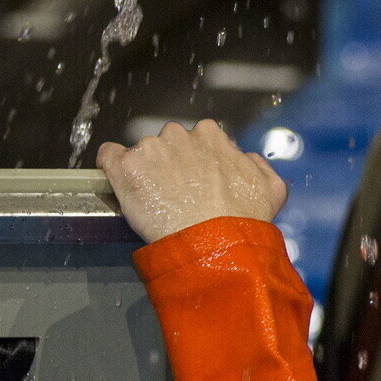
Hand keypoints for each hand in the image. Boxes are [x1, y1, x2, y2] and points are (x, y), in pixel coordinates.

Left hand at [97, 119, 287, 243]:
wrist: (216, 246)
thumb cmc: (243, 221)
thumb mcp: (272, 188)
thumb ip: (257, 164)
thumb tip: (243, 158)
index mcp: (210, 134)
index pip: (196, 140)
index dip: (194, 163)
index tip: (195, 183)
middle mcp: (178, 134)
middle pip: (167, 145)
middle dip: (169, 165)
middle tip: (177, 196)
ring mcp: (149, 148)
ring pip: (142, 154)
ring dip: (146, 172)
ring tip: (156, 202)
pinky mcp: (126, 167)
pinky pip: (109, 157)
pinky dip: (112, 168)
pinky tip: (123, 185)